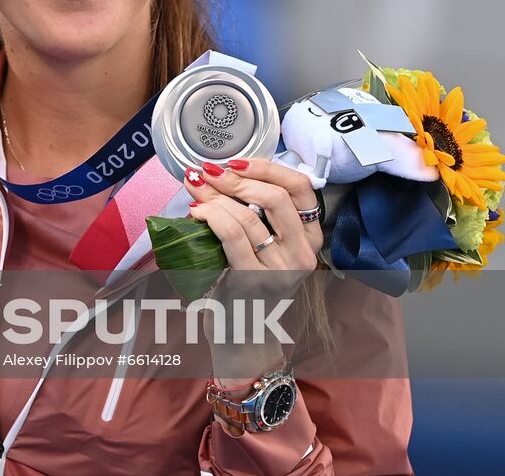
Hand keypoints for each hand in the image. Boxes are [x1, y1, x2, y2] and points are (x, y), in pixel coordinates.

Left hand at [183, 158, 321, 380]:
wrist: (243, 342)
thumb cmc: (247, 289)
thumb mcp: (261, 249)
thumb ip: (256, 216)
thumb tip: (222, 174)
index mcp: (310, 240)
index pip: (301, 188)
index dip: (268, 167)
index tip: (236, 161)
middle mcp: (302, 255)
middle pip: (276, 197)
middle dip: (236, 178)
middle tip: (207, 172)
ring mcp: (280, 271)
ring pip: (250, 215)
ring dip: (215, 195)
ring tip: (194, 187)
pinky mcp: (253, 283)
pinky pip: (232, 235)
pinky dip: (211, 216)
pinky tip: (196, 213)